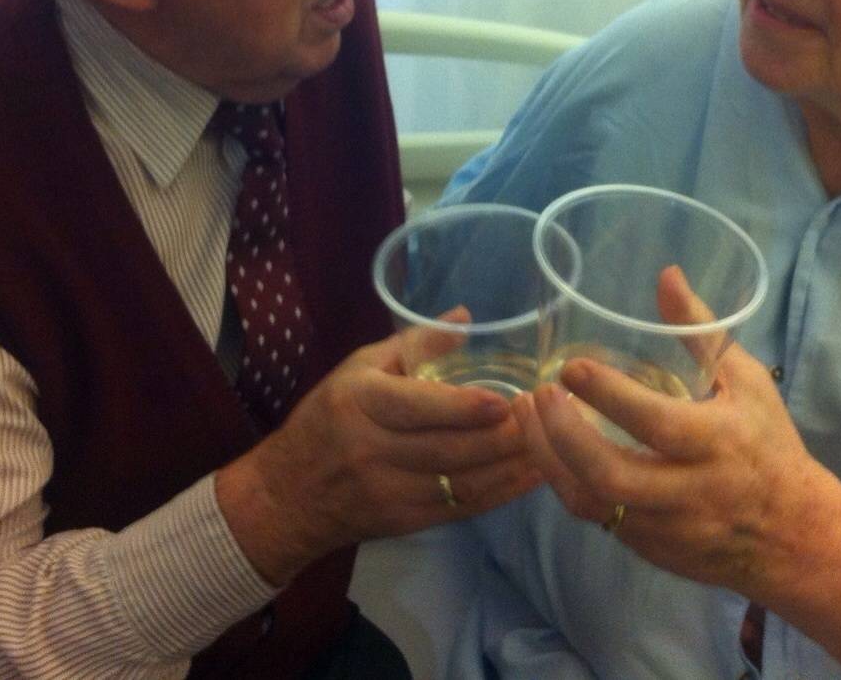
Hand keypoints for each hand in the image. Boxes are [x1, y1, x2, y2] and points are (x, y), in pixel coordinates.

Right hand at [219, 321, 542, 584]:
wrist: (288, 496)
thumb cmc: (327, 417)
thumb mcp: (358, 368)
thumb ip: (415, 344)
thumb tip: (467, 318)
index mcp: (360, 402)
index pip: (415, 406)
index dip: (461, 407)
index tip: (504, 399)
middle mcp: (373, 450)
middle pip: (448, 448)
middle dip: (502, 437)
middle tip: (547, 416)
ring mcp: (390, 492)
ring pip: (461, 482)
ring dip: (510, 466)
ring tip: (552, 443)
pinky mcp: (407, 522)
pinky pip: (461, 507)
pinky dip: (500, 493)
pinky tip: (530, 476)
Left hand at [513, 267, 840, 597]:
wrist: (792, 538)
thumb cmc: (768, 445)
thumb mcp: (746, 382)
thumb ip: (701, 331)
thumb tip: (667, 275)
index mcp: (717, 442)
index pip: (656, 422)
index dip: (609, 394)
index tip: (571, 366)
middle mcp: (688, 490)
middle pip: (610, 474)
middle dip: (563, 434)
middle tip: (536, 394)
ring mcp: (663, 526)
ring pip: (591, 502)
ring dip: (548, 459)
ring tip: (524, 416)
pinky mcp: (646, 547)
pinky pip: (593, 518)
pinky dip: (564, 481)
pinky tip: (545, 448)